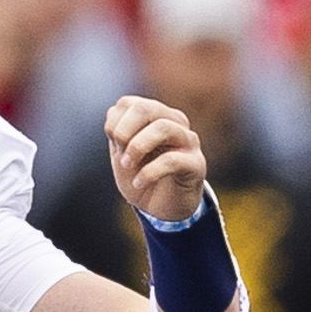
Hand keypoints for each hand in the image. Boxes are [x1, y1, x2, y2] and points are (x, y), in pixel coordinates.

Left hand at [105, 95, 205, 224]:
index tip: (114, 144)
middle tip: (119, 152)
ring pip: (163, 127)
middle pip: (146, 108)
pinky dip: (149, 172)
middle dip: (124, 130)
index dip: (114, 123)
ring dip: (137, 147)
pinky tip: (138, 183)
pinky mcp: (197, 164)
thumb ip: (117, 132)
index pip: (129, 103)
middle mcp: (174, 122)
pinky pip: (172, 160)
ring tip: (127, 165)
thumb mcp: (122, 153)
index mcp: (154, 116)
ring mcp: (188, 141)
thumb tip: (114, 113)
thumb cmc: (141, 175)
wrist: (162, 208)